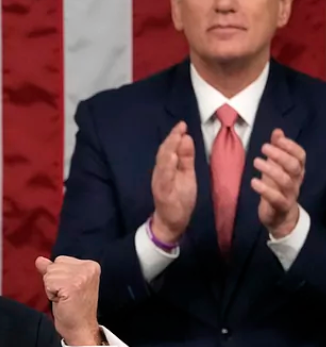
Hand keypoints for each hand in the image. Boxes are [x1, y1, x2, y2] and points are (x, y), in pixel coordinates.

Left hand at [35, 256, 102, 345]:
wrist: (81, 329)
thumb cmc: (74, 309)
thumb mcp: (64, 284)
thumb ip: (54, 270)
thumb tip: (39, 260)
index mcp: (90, 265)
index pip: (60, 260)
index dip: (59, 276)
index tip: (70, 290)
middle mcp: (88, 268)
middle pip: (54, 265)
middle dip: (54, 281)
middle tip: (66, 296)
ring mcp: (81, 276)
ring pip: (49, 273)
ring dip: (52, 288)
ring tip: (64, 299)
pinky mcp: (72, 285)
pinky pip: (48, 283)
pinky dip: (50, 294)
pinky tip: (61, 301)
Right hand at [151, 122, 196, 243]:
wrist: (172, 221)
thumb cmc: (179, 197)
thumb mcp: (186, 174)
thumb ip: (186, 157)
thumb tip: (186, 137)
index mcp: (167, 168)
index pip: (169, 149)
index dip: (174, 136)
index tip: (182, 124)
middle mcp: (161, 173)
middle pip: (163, 154)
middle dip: (171, 140)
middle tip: (180, 128)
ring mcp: (160, 184)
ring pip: (162, 165)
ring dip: (168, 151)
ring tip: (175, 139)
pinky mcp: (163, 194)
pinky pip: (164, 180)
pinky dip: (166, 169)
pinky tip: (171, 160)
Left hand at [252, 129, 304, 238]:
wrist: (281, 218)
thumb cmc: (277, 188)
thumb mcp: (276, 168)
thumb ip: (278, 150)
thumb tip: (277, 131)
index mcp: (297, 171)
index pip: (300, 156)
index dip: (291, 146)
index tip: (278, 139)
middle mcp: (296, 182)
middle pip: (294, 167)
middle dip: (280, 155)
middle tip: (264, 147)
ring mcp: (290, 195)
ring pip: (286, 181)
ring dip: (271, 170)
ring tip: (256, 161)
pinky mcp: (280, 207)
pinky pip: (276, 198)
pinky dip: (265, 190)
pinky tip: (253, 181)